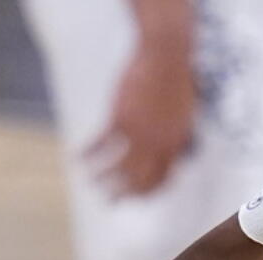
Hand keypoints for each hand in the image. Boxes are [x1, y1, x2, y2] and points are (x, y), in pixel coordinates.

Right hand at [85, 46, 195, 197]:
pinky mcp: (120, 119)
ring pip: (118, 167)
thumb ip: (180, 133)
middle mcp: (158, 143)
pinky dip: (88, 153)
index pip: (164, 178)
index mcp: (176, 142)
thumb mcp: (186, 111)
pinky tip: (76, 156)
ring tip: (91, 182)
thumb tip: (178, 149)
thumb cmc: (176, 78)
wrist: (165, 56)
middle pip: (139, 179)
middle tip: (111, 201)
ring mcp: (138, 133)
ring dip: (102, 178)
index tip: (137, 198)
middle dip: (124, 194)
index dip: (149, 191)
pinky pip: (100, 144)